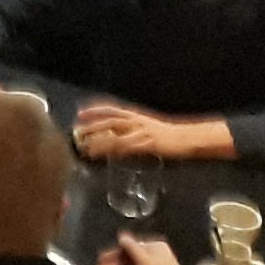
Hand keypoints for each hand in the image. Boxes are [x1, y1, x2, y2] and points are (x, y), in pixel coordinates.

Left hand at [75, 102, 190, 159]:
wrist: (186, 138)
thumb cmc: (165, 133)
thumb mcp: (144, 126)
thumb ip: (128, 129)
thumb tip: (111, 135)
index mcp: (135, 115)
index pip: (111, 109)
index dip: (95, 110)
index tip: (80, 113)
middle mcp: (137, 121)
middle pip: (110, 122)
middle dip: (93, 126)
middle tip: (78, 132)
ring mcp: (143, 132)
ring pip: (118, 136)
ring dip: (101, 142)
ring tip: (88, 148)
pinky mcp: (150, 144)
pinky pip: (131, 148)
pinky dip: (119, 151)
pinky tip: (110, 156)